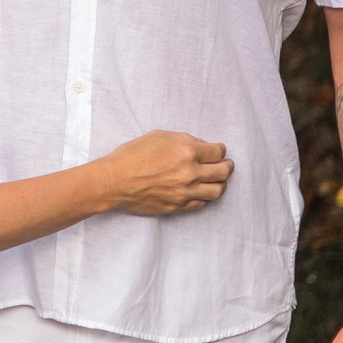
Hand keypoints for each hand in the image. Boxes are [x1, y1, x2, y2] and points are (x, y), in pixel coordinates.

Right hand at [97, 132, 232, 214]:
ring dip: (221, 183)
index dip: (221, 150)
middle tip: (227, 164)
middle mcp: (190, 173)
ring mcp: (185, 192)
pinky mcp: (178, 206)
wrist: (114, 182)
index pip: (217, 152)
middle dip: (228, 166)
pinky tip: (204, 191)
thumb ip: (184, 139)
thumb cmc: (132, 156)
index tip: (220, 150)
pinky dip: (207, 196)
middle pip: (223, 172)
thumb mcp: (158, 136)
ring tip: (219, 179)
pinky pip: (202, 203)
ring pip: (217, 191)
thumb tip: (201, 145)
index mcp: (187, 152)